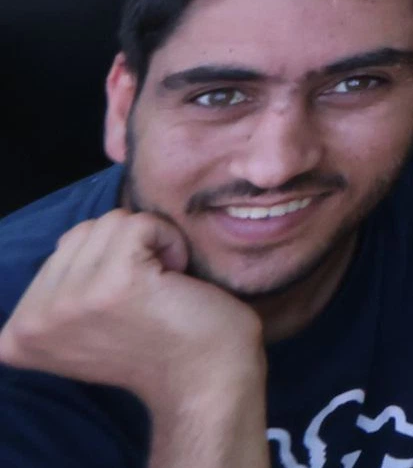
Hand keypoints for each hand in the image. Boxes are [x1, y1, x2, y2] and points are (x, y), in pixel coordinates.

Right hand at [0, 209, 260, 394]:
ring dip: (149, 246)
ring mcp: (68, 302)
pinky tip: (176, 277)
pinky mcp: (113, 281)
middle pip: (82, 232)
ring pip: (111, 223)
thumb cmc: (154, 347)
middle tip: (146, 295)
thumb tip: (65, 243)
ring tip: (160, 287)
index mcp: (16, 336)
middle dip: (124, 252)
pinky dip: (169, 239)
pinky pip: (140, 223)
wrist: (203, 379)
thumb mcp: (80, 328)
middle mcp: (30, 322)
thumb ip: (58, 294)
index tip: (122, 306)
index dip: (102, 266)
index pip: (58, 252)